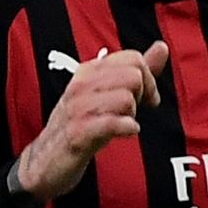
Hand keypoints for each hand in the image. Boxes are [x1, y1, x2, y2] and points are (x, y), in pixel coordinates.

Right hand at [10, 44, 168, 199]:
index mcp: (88, 70)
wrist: (45, 161)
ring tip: (122, 123)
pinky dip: (127, 129)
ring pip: (126, 98)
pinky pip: (113, 123)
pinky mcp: (78, 133)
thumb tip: (161, 47)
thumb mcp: (106, 93)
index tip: (146, 97)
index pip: (132, 57)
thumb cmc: (80, 125)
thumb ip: (136, 71)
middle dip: (144, 95)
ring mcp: (78, 108)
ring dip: (132, 115)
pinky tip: (125, 133)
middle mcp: (81, 84)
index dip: (149, 78)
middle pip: (133, 76)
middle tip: (135, 112)